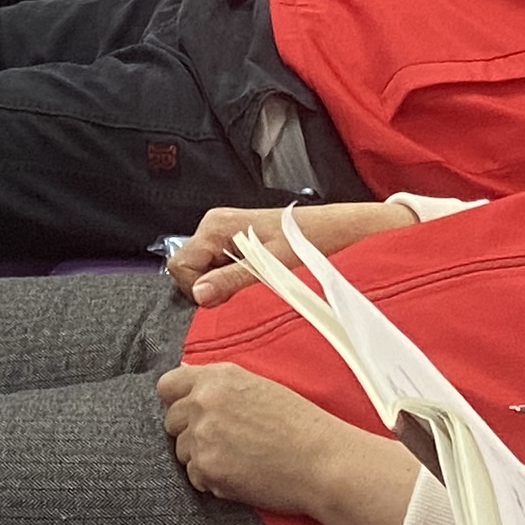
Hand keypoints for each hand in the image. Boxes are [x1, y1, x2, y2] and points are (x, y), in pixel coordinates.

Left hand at [156, 359, 392, 515]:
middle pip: (171, 421)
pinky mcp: (207, 468)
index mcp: (217, 377)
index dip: (177, 401)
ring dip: (201, 457)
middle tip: (225, 441)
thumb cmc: (300, 425)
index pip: (167, 385)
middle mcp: (203, 402)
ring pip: (181, 452)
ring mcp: (202, 436)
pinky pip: (195, 477)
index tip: (191, 413)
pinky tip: (241, 474)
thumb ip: (218, 382)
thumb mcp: (259, 386)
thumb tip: (184, 375)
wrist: (322, 461)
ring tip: (239, 458)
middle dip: (189, 432)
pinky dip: (212, 481)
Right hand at [168, 198, 420, 305]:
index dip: (198, 288)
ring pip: (206, 273)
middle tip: (245, 292)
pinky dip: (236, 282)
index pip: (181, 266)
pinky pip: (223, 270)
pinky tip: (259, 282)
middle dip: (212, 289)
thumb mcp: (273, 266)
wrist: (343, 231)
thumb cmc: (312, 243)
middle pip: (190, 270)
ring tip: (258, 285)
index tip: (226, 298)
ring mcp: (227, 236)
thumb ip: (232, 280)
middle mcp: (216, 226)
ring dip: (226, 287)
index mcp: (216, 225)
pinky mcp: (240, 245)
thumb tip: (198, 297)